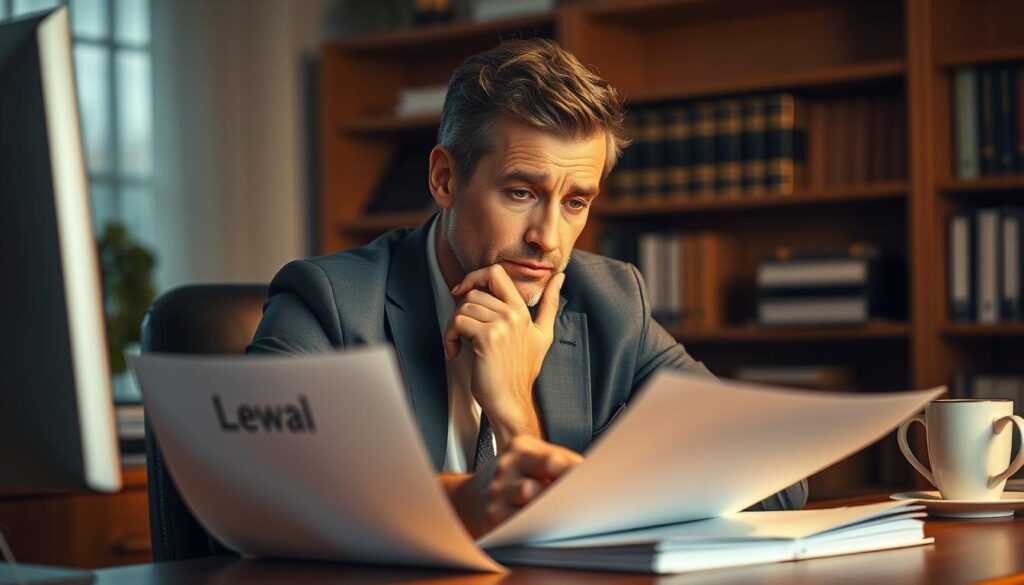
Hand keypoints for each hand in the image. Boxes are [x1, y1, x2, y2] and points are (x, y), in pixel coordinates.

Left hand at [443, 265, 564, 446]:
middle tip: (460, 329)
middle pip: (474, 291)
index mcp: (522, 310)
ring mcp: (502, 325)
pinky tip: (453, 352)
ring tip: (457, 344)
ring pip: (464, 306)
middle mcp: (514, 314)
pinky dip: (449, 337)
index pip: (496, 272)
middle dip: (460, 308)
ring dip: (453, 326)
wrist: (511, 401)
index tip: (460, 291)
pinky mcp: (487, 338)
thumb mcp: (542, 335)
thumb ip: (550, 305)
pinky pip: (458, 322)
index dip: (474, 277)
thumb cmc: (521, 371)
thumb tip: (560, 277)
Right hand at [445, 435, 581, 537]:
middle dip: (566, 484)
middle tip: (584, 496)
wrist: (469, 501)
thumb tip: (591, 473)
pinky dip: (537, 523)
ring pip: (531, 494)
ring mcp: (498, 492)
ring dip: (553, 503)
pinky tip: (548, 525)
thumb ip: (557, 461)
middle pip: (545, 470)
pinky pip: (520, 521)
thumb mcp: (527, 459)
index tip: (593, 481)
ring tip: (568, 511)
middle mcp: (507, 466)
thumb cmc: (511, 479)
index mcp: (519, 448)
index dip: (577, 471)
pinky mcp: (493, 517)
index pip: (555, 458)